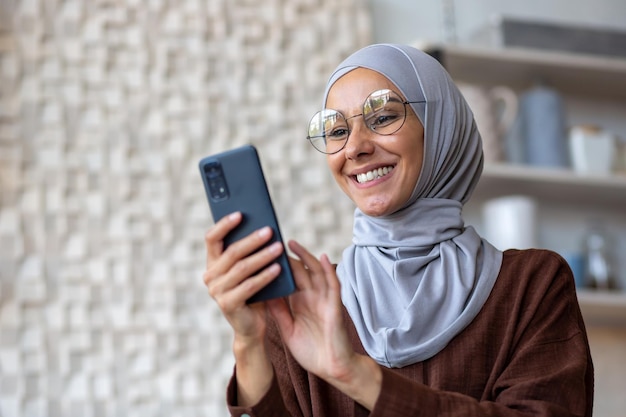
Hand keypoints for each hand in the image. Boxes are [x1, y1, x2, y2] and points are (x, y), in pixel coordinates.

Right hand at [203, 211, 283, 342]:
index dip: (224, 225)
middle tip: (270, 231)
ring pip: (242, 268)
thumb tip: (264, 227)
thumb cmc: (253, 292)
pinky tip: (278, 269)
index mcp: (212, 263)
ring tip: (278, 248)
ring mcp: (217, 291)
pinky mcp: (228, 304)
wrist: (252, 326)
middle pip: (231, 252)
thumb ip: (249, 252)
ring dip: (262, 256)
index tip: (240, 213)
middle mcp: (210, 276)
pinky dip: (265, 276)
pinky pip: (249, 286)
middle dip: (252, 240)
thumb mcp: (249, 270)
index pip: (212, 238)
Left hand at [267, 240, 356, 381]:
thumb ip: (279, 311)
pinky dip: (329, 271)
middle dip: (286, 257)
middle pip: (299, 271)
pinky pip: (333, 285)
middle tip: (271, 241)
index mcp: (300, 302)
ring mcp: (324, 300)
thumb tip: (263, 292)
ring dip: (305, 257)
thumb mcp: (288, 329)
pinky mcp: (335, 307)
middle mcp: (312, 297)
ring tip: (291, 243)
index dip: (276, 266)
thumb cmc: (311, 351)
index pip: (287, 279)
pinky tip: (323, 257)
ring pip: (315, 273)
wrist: (330, 369)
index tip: (261, 253)